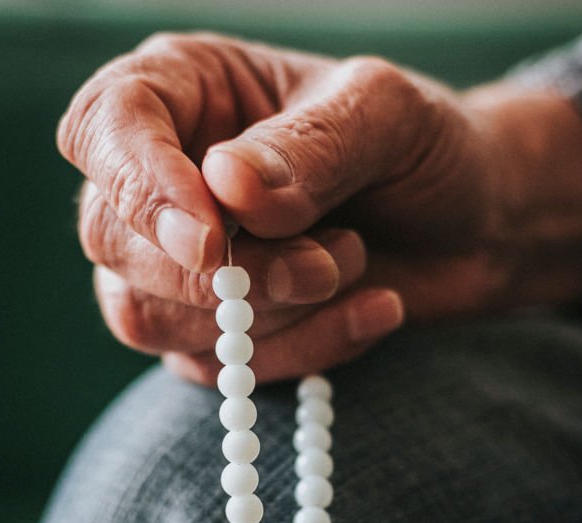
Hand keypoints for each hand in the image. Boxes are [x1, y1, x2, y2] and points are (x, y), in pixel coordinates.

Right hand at [58, 33, 581, 383]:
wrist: (476, 229)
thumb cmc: (426, 149)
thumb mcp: (388, 117)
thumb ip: (310, 146)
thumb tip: (225, 188)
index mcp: (187, 92)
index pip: (104, 131)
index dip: (140, 188)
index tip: (211, 239)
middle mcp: (167, 179)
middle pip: (111, 240)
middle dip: (227, 272)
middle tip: (325, 263)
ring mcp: (181, 266)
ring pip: (152, 317)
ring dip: (267, 315)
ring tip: (358, 266)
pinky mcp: (216, 335)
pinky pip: (221, 371)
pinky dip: (304, 352)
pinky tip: (376, 310)